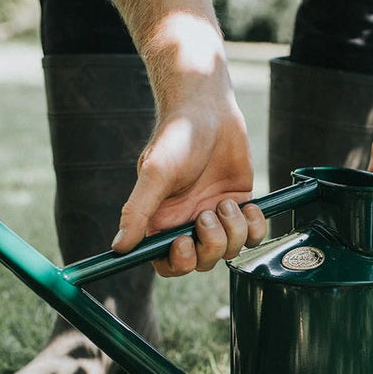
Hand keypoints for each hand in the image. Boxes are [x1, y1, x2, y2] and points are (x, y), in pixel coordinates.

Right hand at [111, 81, 266, 277]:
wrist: (208, 110)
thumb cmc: (176, 137)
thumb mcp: (154, 174)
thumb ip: (138, 211)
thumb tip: (119, 247)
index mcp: (163, 221)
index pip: (168, 262)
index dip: (178, 263)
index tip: (184, 243)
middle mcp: (188, 223)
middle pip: (203, 262)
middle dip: (210, 246)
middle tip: (208, 215)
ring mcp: (216, 217)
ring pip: (230, 250)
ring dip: (233, 231)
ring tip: (225, 202)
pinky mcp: (240, 206)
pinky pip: (252, 235)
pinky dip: (254, 226)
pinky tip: (248, 205)